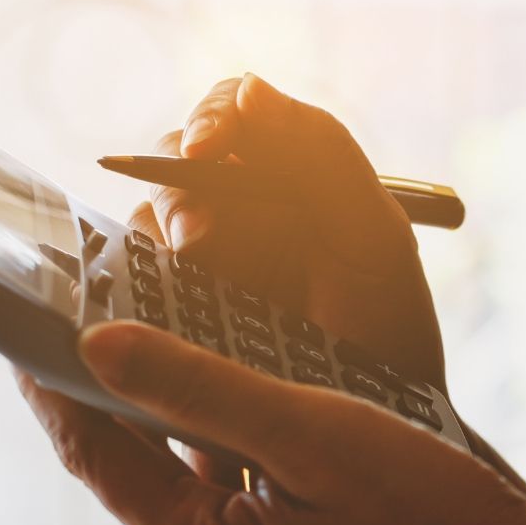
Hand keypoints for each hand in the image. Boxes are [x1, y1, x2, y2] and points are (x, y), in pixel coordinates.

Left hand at [20, 321, 525, 524]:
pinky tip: (272, 442)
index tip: (26, 333)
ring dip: (193, 445)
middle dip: (129, 410)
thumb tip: (101, 348)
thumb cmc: (441, 519)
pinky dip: (244, 485)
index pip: (99, 462)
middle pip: (147, 487)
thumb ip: (203, 388)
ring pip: (201, 511)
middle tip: (111, 328)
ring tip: (196, 368)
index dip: (56, 390)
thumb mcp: (318, 432)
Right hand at [138, 74, 445, 390]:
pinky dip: (136, 291)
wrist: (385, 435)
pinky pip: (133, 293)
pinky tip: (159, 310)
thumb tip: (253, 89)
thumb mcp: (374, 243)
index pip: (231, 114)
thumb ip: (324, 157)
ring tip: (193, 267)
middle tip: (198, 233)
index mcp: (286, 176)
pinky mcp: (171, 323)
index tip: (207, 146)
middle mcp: (234, 211)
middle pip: (171, 165)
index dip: (211, 118)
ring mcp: (197, 267)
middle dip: (178, 188)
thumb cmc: (391, 334)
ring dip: (159, 238)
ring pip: (145, 226)